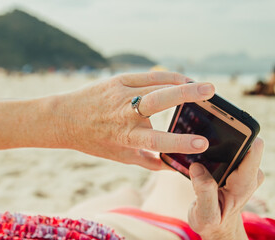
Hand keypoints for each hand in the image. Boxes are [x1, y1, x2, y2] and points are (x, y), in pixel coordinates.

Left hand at [54, 72, 214, 169]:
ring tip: (202, 87)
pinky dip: (166, 76)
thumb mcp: (118, 155)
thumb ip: (145, 162)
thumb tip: (171, 168)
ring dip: (181, 83)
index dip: (180, 143)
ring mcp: (120, 93)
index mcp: (124, 136)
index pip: (156, 141)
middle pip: (157, 101)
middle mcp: (123, 114)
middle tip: (210, 90)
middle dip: (186, 94)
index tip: (203, 143)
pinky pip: (147, 76)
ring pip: (155, 84)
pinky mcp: (118, 80)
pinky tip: (181, 79)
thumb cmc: (93, 139)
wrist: (64, 117)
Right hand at [188, 138, 264, 239]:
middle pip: (241, 141)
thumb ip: (204, 192)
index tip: (220, 131)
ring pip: (232, 143)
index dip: (239, 135)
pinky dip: (213, 150)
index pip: (253, 149)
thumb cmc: (212, 221)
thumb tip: (197, 167)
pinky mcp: (235, 165)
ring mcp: (243, 168)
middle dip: (220, 140)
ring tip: (199, 159)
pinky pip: (227, 147)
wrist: (217, 225)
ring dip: (215, 145)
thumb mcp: (205, 214)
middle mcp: (248, 172)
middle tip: (199, 153)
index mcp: (244, 183)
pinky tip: (201, 159)